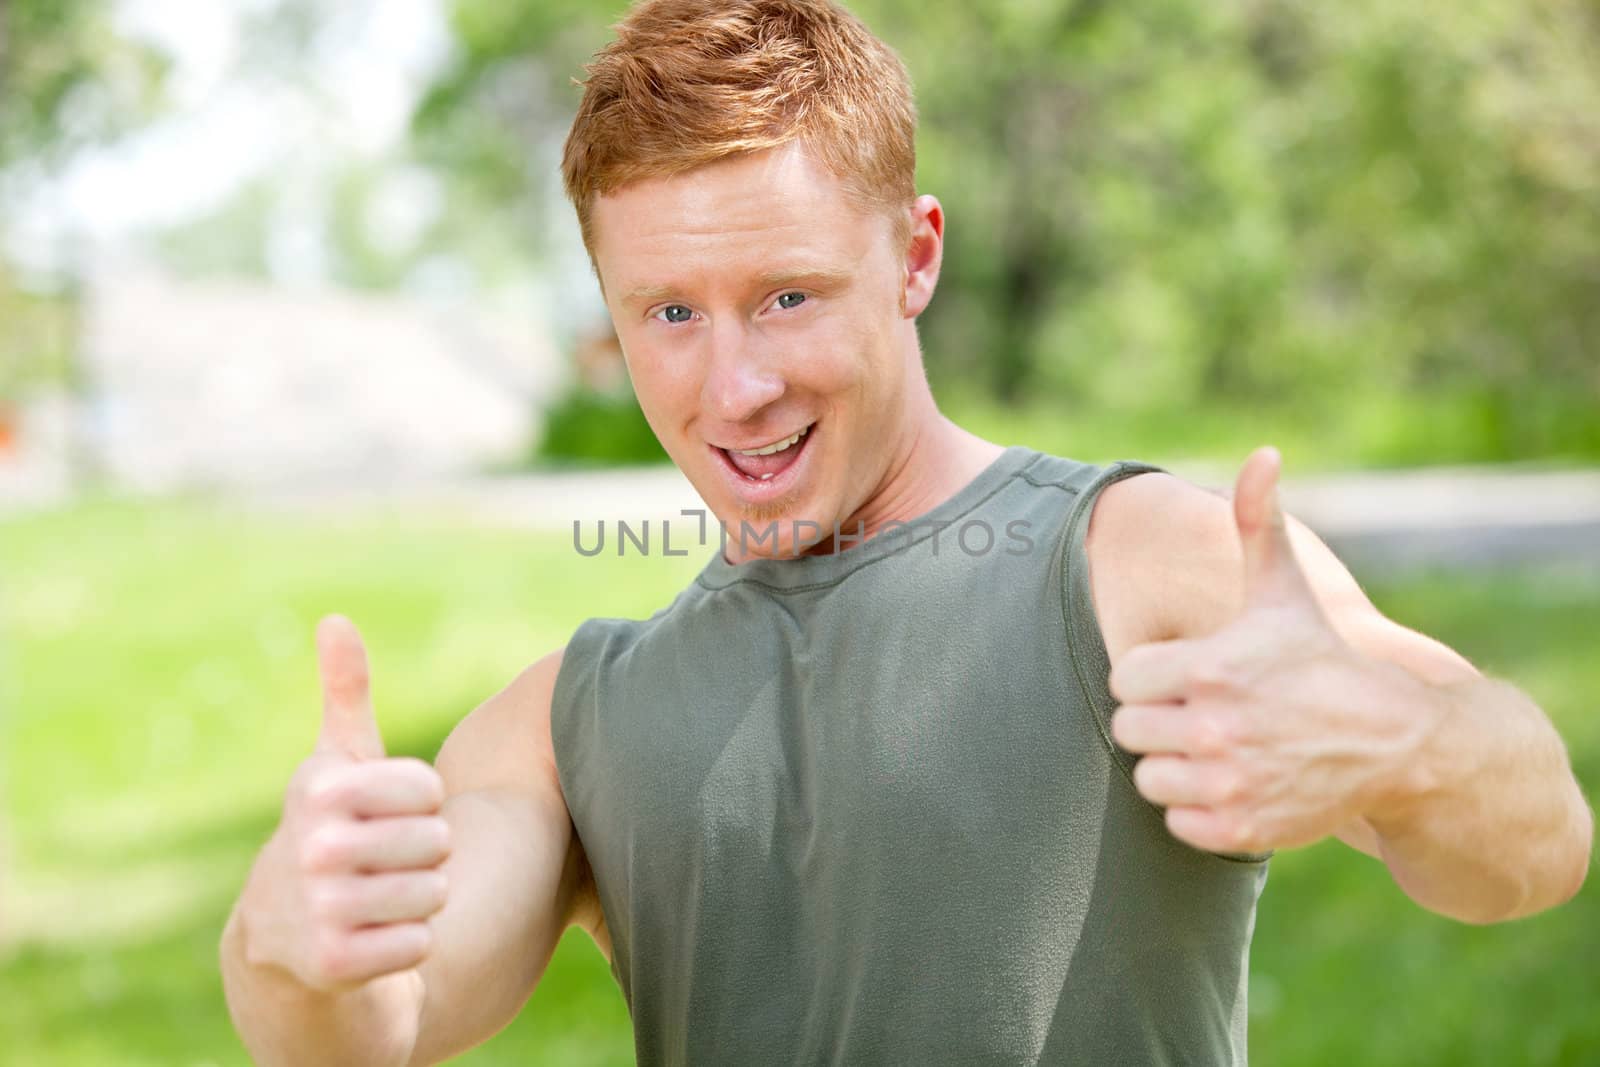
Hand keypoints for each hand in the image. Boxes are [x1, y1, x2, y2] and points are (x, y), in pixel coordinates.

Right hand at [241, 615, 451, 991]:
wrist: (282, 942)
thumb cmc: (331, 832)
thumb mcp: (335, 763)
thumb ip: (345, 693)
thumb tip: (335, 619)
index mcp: (320, 789)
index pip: (430, 789)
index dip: (422, 806)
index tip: (386, 815)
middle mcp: (312, 846)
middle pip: (438, 843)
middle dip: (425, 857)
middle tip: (384, 864)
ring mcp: (319, 907)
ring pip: (436, 894)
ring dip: (420, 901)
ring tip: (379, 899)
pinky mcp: (334, 964)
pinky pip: (422, 943)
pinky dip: (409, 945)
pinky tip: (373, 938)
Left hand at [1108, 447, 1437, 853]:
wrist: (1397, 744)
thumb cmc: (1323, 661)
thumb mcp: (1286, 591)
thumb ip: (1258, 524)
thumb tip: (1262, 455)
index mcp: (1208, 668)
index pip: (1123, 679)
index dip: (1152, 675)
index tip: (1187, 673)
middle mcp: (1212, 728)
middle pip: (1129, 730)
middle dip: (1159, 718)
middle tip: (1203, 710)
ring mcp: (1226, 784)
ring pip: (1147, 778)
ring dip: (1174, 765)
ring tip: (1217, 745)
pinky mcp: (1238, 829)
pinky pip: (1175, 822)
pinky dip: (1197, 808)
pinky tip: (1232, 781)